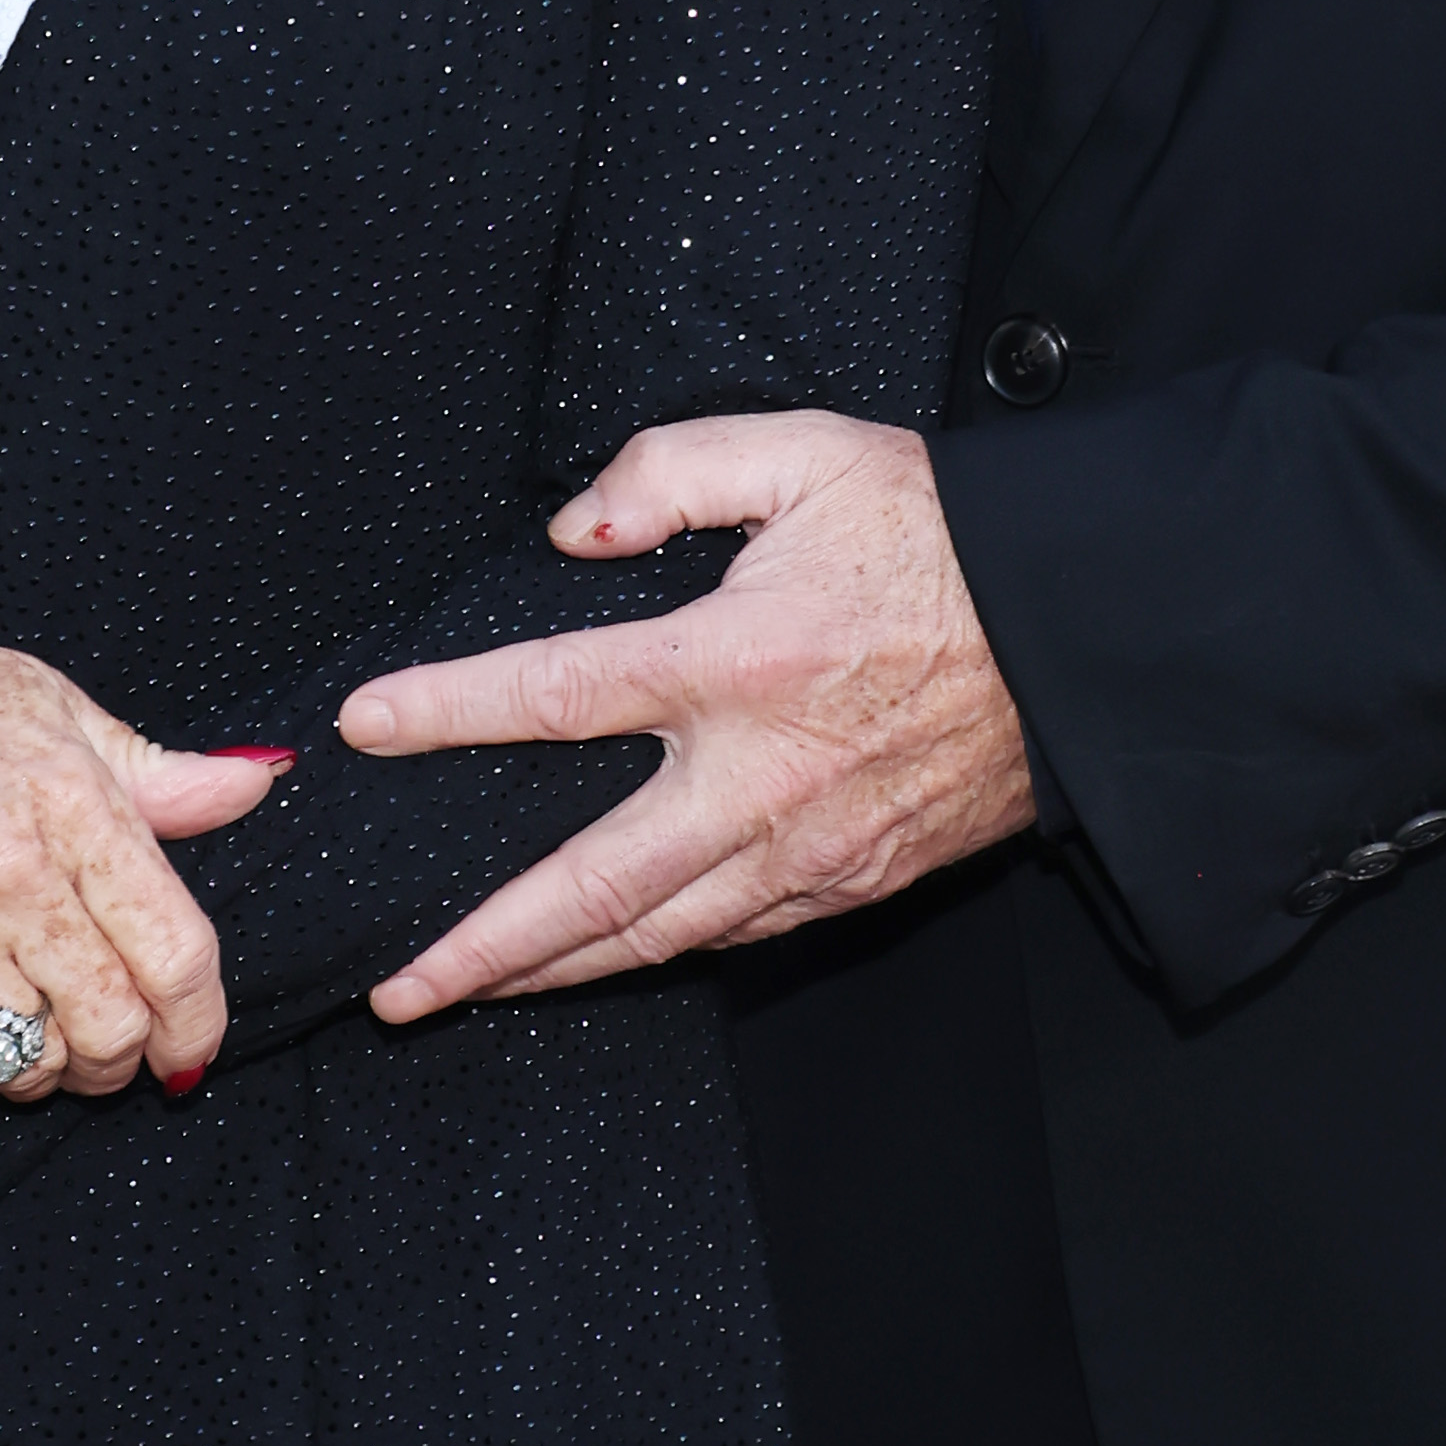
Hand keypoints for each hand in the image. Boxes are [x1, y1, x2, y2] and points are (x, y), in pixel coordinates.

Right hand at [0, 577, 288, 1110]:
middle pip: (112, 1022)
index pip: (177, 951)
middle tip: (109, 1054)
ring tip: (36, 1052)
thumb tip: (257, 784)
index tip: (192, 1046)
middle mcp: (8, 866)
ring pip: (30, 1059)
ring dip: (44, 1076)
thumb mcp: (44, 703)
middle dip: (125, 1059)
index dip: (199, 1022)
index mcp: (73, 799)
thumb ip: (155, 769)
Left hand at [339, 411, 1035, 1020]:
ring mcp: (809, 847)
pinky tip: (606, 958)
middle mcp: (759, 775)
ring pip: (656, 934)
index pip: (552, 694)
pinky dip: (655, 955)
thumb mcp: (805, 454)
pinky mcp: (853, 880)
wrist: (1082, 634)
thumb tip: (575, 534)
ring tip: (468, 992)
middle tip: (395, 984)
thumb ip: (671, 472)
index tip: (364, 728)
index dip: (444, 714)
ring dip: (551, 971)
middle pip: (588, 885)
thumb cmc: (941, 535)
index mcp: (734, 660)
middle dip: (481, 946)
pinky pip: (733, 935)